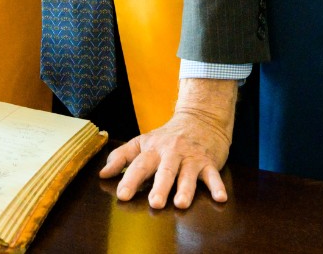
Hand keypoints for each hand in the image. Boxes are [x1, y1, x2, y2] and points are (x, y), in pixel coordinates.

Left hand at [98, 78, 236, 208]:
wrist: (200, 118)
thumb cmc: (167, 136)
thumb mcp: (142, 142)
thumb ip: (121, 157)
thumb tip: (102, 174)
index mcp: (153, 150)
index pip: (139, 165)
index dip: (130, 180)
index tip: (122, 195)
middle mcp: (171, 153)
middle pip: (164, 171)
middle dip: (160, 187)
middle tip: (155, 203)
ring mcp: (191, 158)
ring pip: (187, 174)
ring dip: (185, 189)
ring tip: (181, 203)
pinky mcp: (209, 162)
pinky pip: (213, 175)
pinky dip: (217, 186)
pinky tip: (220, 198)